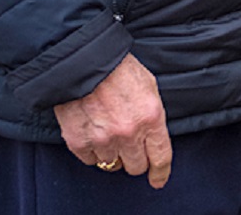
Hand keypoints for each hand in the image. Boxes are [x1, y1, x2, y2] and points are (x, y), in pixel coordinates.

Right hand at [54, 53, 172, 188]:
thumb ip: (153, 115)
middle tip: (129, 146)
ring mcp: (103, 139)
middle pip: (136, 167)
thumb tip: (153, 137)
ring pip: (112, 165)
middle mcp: (128, 133)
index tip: (158, 180)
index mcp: (151, 118)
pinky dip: (93, 151)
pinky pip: (90, 160)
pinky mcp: (79, 141)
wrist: (83, 61)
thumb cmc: (119, 69)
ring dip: (113, 154)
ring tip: (109, 133)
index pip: (161, 157)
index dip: (160, 172)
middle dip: (135, 159)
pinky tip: (94, 134)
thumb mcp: (149, 87)